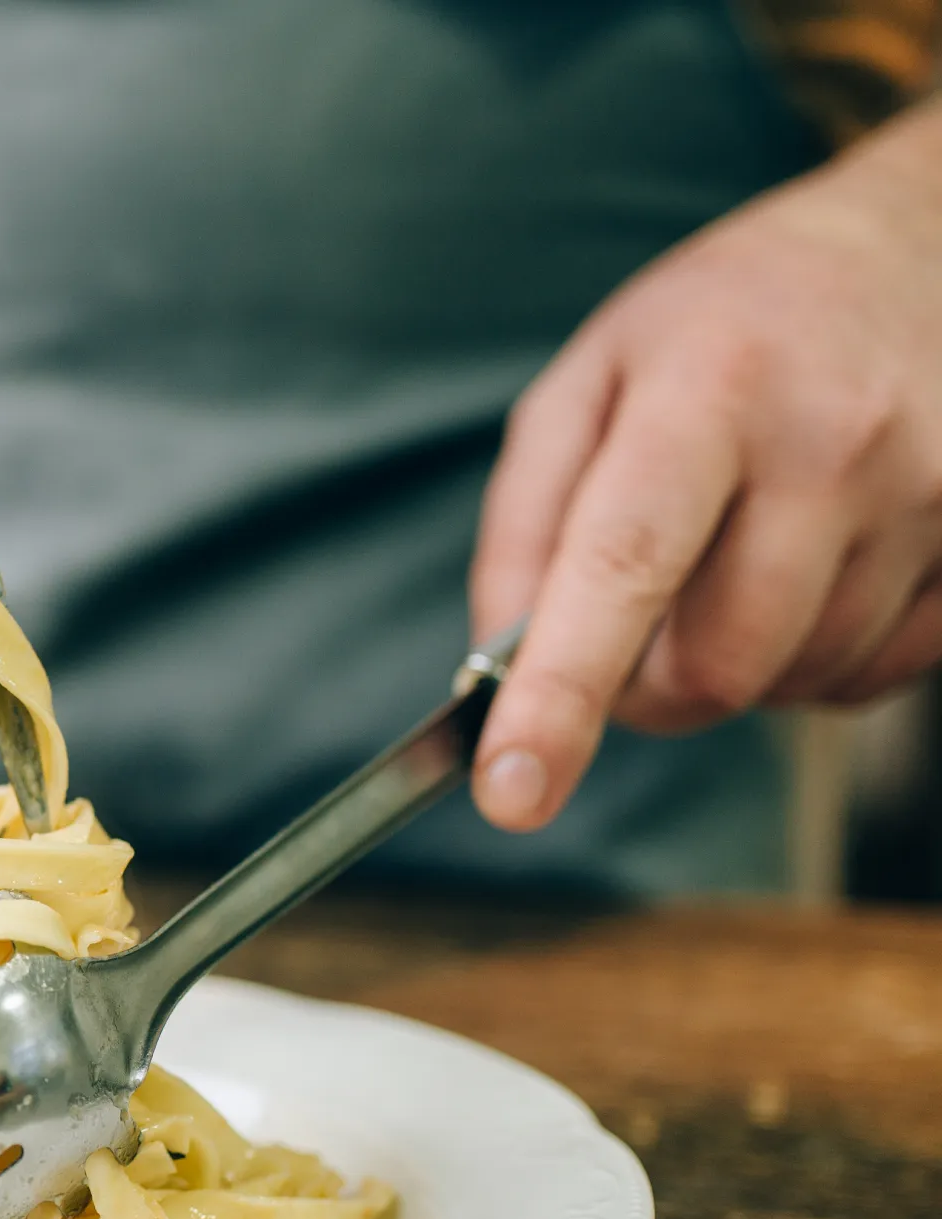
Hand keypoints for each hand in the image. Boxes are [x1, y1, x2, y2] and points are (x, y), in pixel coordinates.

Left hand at [469, 96, 941, 832]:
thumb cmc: (721, 329)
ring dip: (740, 662)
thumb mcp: (589, 385)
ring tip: (743, 550)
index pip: (621, 569)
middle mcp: (835, 441)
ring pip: (796, 682)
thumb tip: (499, 669)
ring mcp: (934, 493)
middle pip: (716, 666)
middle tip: (637, 616)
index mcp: (710, 390)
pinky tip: (818, 565)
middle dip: (649, 683)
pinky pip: (875, 677)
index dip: (561, 696)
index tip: (511, 794)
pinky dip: (820, 656)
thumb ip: (525, 528)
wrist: (918, 244)